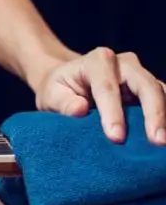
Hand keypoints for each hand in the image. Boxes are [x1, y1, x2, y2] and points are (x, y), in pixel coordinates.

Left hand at [30, 47, 165, 144]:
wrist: (68, 82)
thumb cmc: (59, 89)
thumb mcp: (51, 95)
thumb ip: (62, 102)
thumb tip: (80, 109)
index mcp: (97, 61)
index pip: (107, 87)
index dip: (113, 113)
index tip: (116, 138)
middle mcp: (124, 64)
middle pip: (145, 85)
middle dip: (154, 113)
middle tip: (157, 141)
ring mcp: (140, 76)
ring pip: (160, 92)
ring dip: (165, 117)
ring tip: (164, 143)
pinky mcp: (149, 90)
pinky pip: (163, 101)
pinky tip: (165, 134)